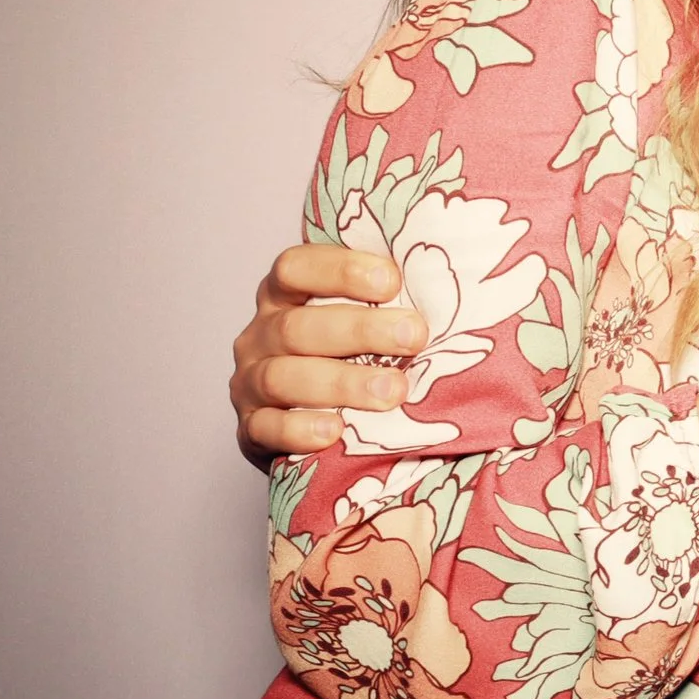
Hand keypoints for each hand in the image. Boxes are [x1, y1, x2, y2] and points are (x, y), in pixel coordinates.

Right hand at [230, 244, 425, 466]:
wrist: (303, 426)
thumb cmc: (347, 361)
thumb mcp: (357, 325)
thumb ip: (385, 305)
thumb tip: (448, 287)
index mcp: (283, 297)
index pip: (294, 267)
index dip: (340, 270)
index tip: (391, 282)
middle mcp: (261, 335)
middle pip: (297, 326)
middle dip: (360, 330)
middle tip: (413, 337)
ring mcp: (250, 383)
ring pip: (282, 376)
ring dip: (342, 383)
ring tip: (393, 391)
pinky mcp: (250, 429)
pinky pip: (265, 428)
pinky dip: (299, 429)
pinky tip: (335, 430)